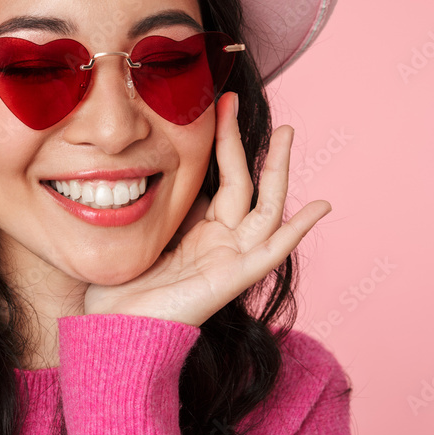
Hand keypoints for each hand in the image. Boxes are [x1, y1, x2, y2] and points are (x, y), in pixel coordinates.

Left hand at [83, 91, 331, 326]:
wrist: (114, 332)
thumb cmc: (119, 290)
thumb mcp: (138, 234)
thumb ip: (155, 205)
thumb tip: (143, 165)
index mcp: (198, 230)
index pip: (219, 179)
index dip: (221, 142)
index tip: (216, 104)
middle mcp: (220, 241)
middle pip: (244, 183)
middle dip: (246, 143)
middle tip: (239, 102)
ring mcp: (230, 259)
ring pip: (265, 207)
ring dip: (278, 170)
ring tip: (287, 133)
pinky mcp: (234, 279)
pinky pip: (271, 251)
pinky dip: (297, 230)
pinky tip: (319, 207)